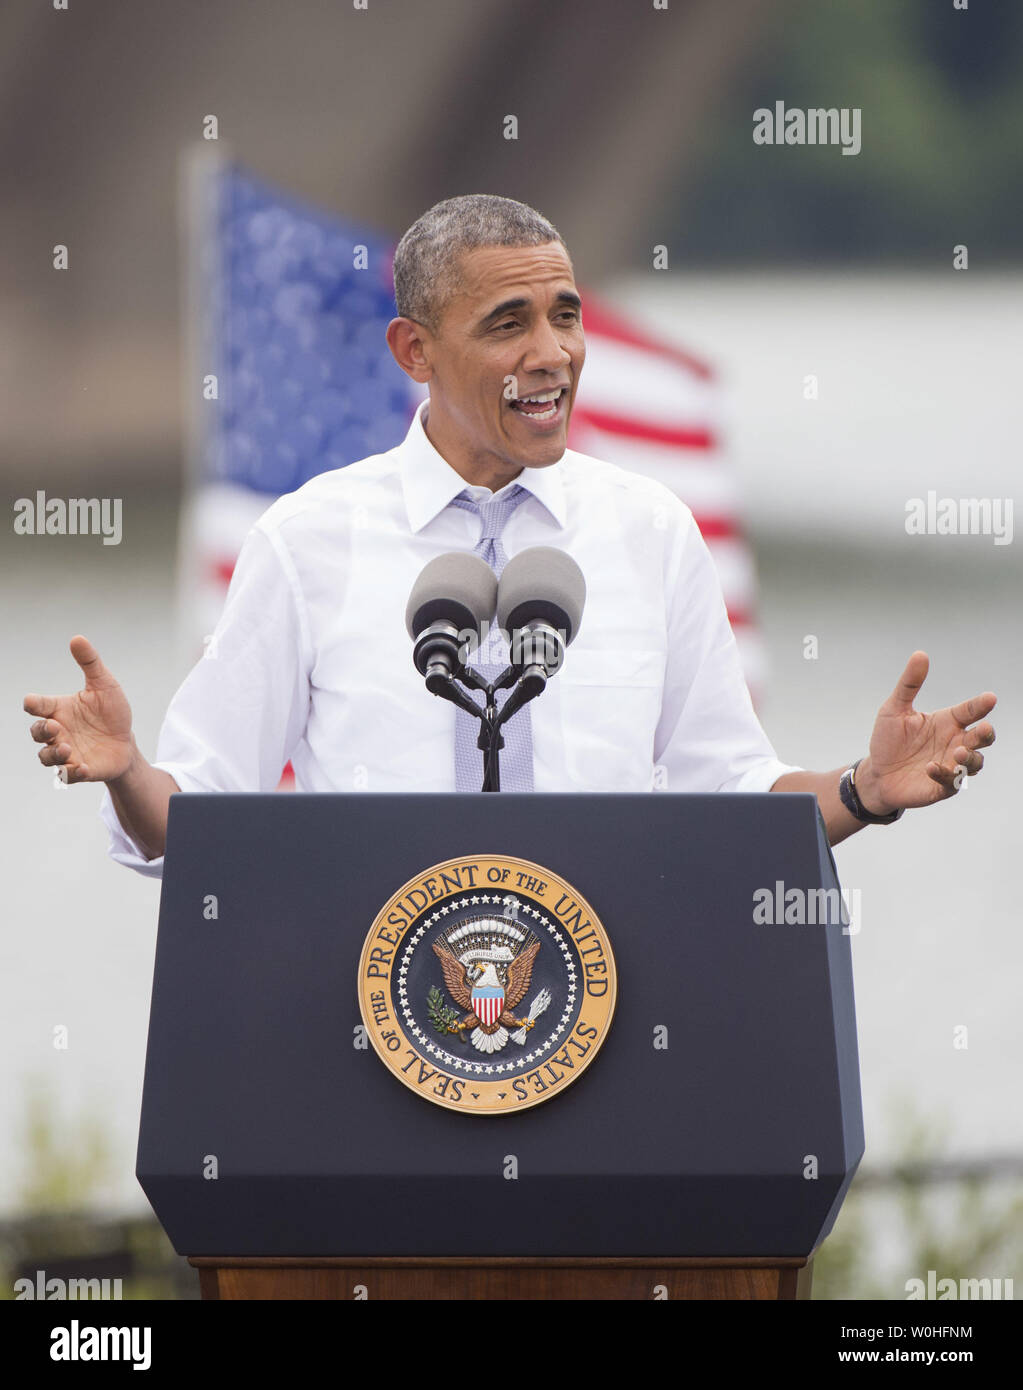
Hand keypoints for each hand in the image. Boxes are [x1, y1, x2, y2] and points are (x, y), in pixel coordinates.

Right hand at [25, 635, 136, 783]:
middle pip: (37, 733)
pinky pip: (67, 775)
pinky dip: (71, 773)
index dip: (33, 704)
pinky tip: (82, 767)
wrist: (127, 742)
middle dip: (41, 731)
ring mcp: (66, 752)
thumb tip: (77, 638)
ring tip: (68, 748)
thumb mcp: (105, 685)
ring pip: (46, 757)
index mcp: (60, 709)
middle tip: (55, 727)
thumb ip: (90, 663)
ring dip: (53, 753)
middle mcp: (58, 732)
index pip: (38, 705)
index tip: (32, 702)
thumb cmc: (111, 713)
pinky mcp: (79, 770)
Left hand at [856, 651, 995, 814]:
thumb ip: (909, 684)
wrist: (876, 773)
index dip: (981, 705)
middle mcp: (955, 743)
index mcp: (948, 722)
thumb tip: (920, 654)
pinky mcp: (942, 787)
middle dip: (985, 734)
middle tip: (982, 729)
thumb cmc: (888, 740)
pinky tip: (931, 767)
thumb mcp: (894, 709)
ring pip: (974, 763)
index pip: (971, 711)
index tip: (990, 698)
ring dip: (969, 758)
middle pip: (981, 738)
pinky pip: (951, 783)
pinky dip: (945, 775)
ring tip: (957, 752)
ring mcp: (951, 765)